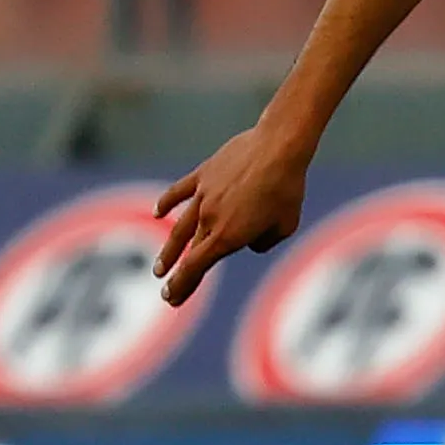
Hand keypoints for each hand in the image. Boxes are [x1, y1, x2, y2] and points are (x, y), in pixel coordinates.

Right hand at [153, 125, 311, 305]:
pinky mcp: (203, 175)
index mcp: (228, 236)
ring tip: (160, 267)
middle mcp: (210, 219)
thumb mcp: (284, 226)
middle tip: (167, 291)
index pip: (196, 267)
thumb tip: (247, 240)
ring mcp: (203, 196)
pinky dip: (167, 202)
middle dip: (177, 275)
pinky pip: (179, 191)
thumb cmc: (286, 189)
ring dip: (169, 250)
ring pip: (179, 228)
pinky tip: (158, 212)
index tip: (171, 297)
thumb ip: (262, 242)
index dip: (182, 285)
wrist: (278, 147)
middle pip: (188, 253)